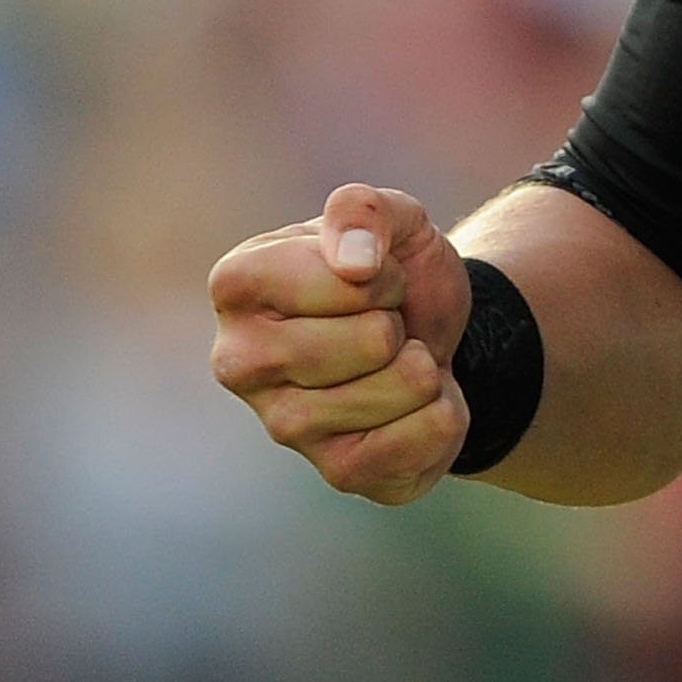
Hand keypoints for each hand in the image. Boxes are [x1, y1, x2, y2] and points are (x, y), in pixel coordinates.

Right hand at [209, 184, 473, 505]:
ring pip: (400, 388)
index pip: (343, 279)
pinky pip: (420, 440)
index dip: (384, 272)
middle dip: (401, 322)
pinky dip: (444, 414)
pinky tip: (415, 406)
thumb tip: (355, 261)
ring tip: (397, 362)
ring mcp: (282, 425)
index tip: (371, 277)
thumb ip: (366, 211)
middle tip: (385, 324)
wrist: (430, 336)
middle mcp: (239, 362)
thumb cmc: (391, 273)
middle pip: (372, 340)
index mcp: (237, 285)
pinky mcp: (336, 471)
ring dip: (424, 367)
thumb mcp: (392, 219)